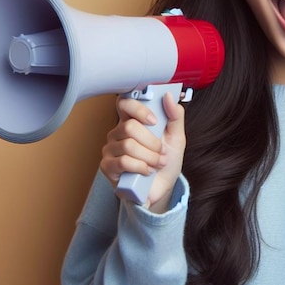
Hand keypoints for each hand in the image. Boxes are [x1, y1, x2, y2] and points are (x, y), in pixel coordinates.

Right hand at [100, 92, 185, 211]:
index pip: (124, 103)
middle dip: (152, 143)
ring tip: (156, 163)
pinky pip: (123, 162)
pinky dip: (141, 167)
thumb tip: (169, 97)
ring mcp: (110, 149)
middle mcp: (117, 133)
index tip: (154, 121)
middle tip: (161, 152)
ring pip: (128, 146)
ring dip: (150, 157)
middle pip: (129, 128)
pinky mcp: (107, 167)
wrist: (162, 188)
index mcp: (132, 121)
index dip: (138, 109)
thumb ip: (175, 116)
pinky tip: (146, 171)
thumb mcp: (176, 137)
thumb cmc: (165, 161)